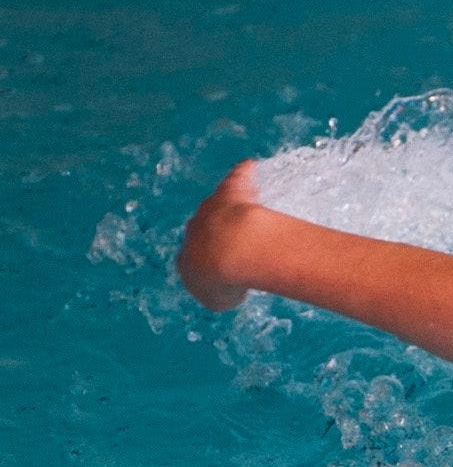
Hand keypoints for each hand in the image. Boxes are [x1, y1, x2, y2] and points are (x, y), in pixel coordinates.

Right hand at [176, 160, 262, 312]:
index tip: (231, 273)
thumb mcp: (222, 298)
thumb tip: (232, 288)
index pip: (197, 263)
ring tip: (250, 217)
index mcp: (187, 260)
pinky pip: (234, 180)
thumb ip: (224, 293)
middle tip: (243, 249)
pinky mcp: (231, 193)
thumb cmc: (223, 281)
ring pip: (218, 207)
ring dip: (230, 212)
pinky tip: (249, 168)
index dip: (215, 268)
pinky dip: (241, 174)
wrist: (227, 251)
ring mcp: (212, 210)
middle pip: (206, 232)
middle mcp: (194, 230)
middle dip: (220, 239)